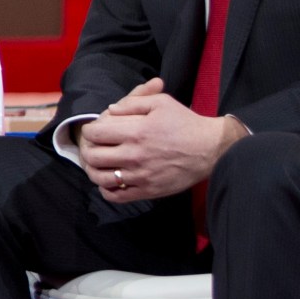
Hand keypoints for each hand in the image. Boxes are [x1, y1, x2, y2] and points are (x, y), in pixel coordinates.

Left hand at [77, 78, 248, 201]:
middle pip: (93, 156)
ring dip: (94, 170)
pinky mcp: (148, 191)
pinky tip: (111, 180)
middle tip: (95, 147)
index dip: (91, 129)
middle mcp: (135, 155)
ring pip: (100, 178)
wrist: (210, 149)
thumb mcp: (160, 103)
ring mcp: (140, 176)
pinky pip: (116, 196)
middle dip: (88, 149)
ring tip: (100, 163)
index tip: (97, 130)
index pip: (95, 133)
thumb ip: (132, 102)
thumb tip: (110, 110)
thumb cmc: (184, 123)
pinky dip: (106, 189)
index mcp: (136, 132)